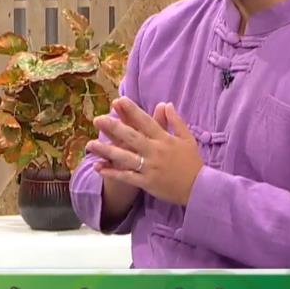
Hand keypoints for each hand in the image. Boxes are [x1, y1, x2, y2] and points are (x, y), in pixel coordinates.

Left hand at [86, 98, 203, 205]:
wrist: (199, 188)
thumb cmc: (192, 162)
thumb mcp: (187, 138)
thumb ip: (175, 121)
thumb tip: (165, 104)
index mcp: (165, 139)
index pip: (146, 122)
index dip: (132, 111)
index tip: (118, 101)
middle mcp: (155, 151)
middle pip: (132, 137)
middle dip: (114, 128)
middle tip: (97, 119)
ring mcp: (150, 167)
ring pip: (125, 157)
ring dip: (107, 151)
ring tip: (90, 144)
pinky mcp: (147, 182)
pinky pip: (127, 176)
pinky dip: (112, 172)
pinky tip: (98, 167)